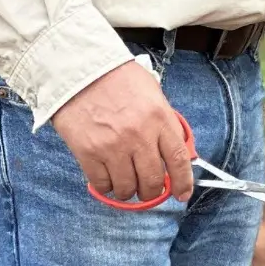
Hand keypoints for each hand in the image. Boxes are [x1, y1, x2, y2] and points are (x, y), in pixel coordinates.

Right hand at [51, 60, 193, 202]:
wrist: (81, 71)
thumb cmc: (118, 79)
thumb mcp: (152, 93)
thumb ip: (165, 122)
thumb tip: (177, 151)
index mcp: (159, 117)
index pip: (178, 159)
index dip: (183, 182)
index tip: (182, 193)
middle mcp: (139, 135)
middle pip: (153, 180)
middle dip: (153, 191)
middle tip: (148, 188)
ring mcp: (113, 146)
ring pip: (127, 188)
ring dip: (129, 190)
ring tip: (126, 181)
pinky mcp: (88, 154)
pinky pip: (103, 185)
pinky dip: (107, 186)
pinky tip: (107, 175)